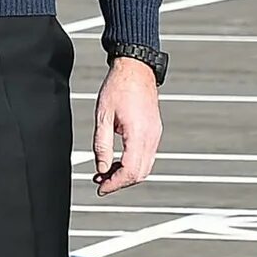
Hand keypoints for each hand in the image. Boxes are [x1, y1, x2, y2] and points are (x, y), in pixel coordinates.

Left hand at [94, 57, 162, 195]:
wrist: (136, 68)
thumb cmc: (118, 87)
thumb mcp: (103, 117)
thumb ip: (102, 146)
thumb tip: (101, 169)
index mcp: (139, 134)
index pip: (130, 171)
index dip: (114, 184)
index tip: (101, 188)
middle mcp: (152, 137)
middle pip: (140, 173)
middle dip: (120, 182)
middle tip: (100, 182)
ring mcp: (156, 134)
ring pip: (145, 167)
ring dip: (126, 174)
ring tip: (105, 172)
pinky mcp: (155, 131)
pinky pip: (147, 155)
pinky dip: (133, 163)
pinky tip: (117, 161)